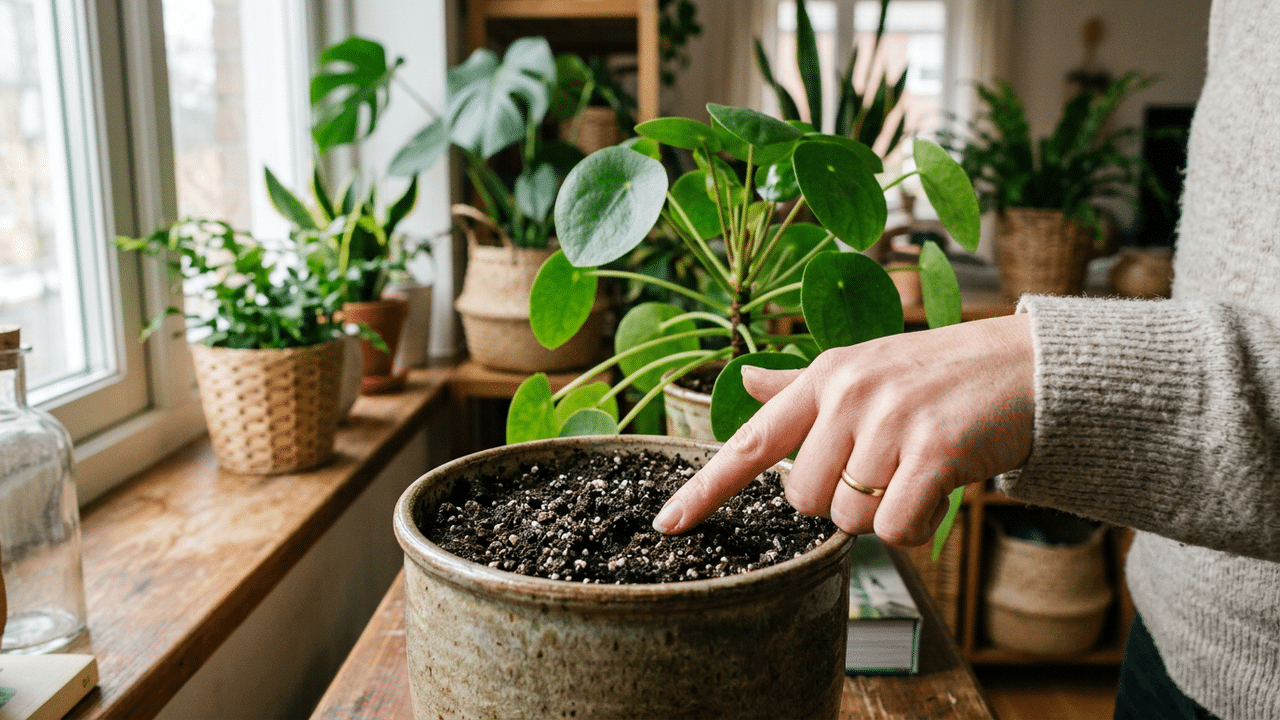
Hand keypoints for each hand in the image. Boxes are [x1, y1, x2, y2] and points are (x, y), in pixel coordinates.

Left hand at [652, 313, 1035, 545]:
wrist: (1025, 367)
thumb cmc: (938, 375)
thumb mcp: (862, 367)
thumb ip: (799, 385)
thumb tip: (744, 380)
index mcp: (824, 378)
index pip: (750, 441)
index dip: (705, 489)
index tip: (667, 524)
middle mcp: (848, 396)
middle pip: (804, 499)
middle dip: (840, 502)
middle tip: (883, 470)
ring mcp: (890, 420)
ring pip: (849, 518)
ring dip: (882, 514)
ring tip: (914, 474)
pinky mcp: (933, 450)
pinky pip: (894, 528)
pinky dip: (914, 528)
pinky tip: (934, 494)